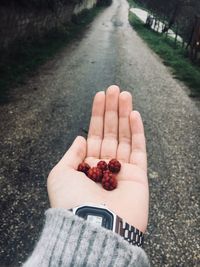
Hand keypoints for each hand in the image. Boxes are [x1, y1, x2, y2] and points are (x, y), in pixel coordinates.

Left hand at [47, 85, 148, 231]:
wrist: (92, 228)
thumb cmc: (71, 202)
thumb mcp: (60, 174)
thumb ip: (71, 155)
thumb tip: (81, 138)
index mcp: (88, 166)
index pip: (94, 134)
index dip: (97, 114)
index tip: (100, 95)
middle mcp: (105, 166)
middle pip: (110, 131)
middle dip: (112, 110)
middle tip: (115, 88)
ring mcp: (123, 170)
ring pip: (125, 136)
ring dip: (125, 114)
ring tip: (125, 94)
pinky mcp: (138, 176)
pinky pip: (139, 149)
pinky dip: (137, 131)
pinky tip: (134, 114)